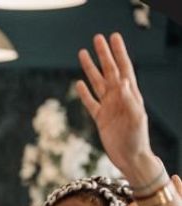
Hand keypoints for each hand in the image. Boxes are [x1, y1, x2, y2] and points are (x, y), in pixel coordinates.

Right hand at [76, 33, 150, 176]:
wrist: (130, 157)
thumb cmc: (136, 138)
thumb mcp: (135, 118)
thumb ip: (129, 99)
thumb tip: (123, 81)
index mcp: (129, 94)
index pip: (123, 68)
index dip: (118, 52)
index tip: (113, 37)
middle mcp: (119, 97)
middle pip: (109, 70)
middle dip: (103, 54)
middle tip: (97, 38)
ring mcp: (109, 107)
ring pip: (97, 83)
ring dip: (90, 68)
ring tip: (82, 53)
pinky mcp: (100, 118)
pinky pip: (90, 102)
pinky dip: (84, 93)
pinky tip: (79, 83)